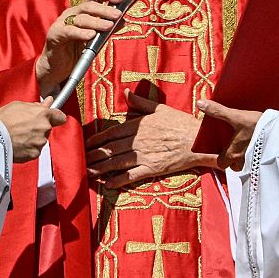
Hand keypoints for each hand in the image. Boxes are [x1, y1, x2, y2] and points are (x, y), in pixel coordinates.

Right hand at [0, 96, 65, 162]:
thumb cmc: (2, 120)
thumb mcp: (17, 105)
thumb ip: (35, 105)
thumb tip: (48, 102)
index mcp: (42, 114)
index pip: (60, 117)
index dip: (55, 117)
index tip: (52, 118)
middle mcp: (45, 128)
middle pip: (48, 128)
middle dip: (39, 127)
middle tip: (24, 126)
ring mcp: (40, 142)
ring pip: (41, 140)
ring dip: (33, 138)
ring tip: (17, 136)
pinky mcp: (35, 154)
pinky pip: (34, 150)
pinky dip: (28, 148)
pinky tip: (17, 144)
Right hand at [36, 0, 124, 94]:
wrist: (56, 67)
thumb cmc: (75, 50)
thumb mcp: (95, 39)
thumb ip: (107, 29)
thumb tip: (123, 20)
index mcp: (82, 12)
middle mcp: (72, 14)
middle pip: (89, 6)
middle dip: (105, 10)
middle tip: (118, 14)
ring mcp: (62, 24)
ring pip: (80, 18)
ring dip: (96, 22)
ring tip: (108, 26)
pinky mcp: (55, 35)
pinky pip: (68, 32)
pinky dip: (80, 33)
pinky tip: (91, 35)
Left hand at [85, 91, 215, 187]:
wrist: (198, 140)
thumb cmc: (181, 123)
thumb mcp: (160, 108)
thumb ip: (140, 102)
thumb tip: (126, 93)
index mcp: (137, 125)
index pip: (110, 133)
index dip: (95, 140)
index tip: (84, 145)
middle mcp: (137, 141)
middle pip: (109, 149)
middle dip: (93, 156)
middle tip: (79, 161)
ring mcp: (144, 156)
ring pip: (117, 163)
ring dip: (100, 168)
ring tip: (87, 172)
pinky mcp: (152, 168)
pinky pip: (132, 176)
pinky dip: (119, 181)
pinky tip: (108, 184)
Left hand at [195, 99, 262, 170]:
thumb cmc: (255, 124)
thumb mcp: (236, 116)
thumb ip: (217, 111)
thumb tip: (200, 104)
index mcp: (232, 152)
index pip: (221, 163)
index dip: (221, 158)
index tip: (223, 151)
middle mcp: (241, 160)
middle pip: (233, 167)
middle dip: (232, 160)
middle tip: (234, 149)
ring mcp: (253, 162)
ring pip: (244, 166)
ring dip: (243, 160)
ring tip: (246, 150)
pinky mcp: (264, 160)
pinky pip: (256, 165)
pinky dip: (254, 160)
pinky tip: (257, 150)